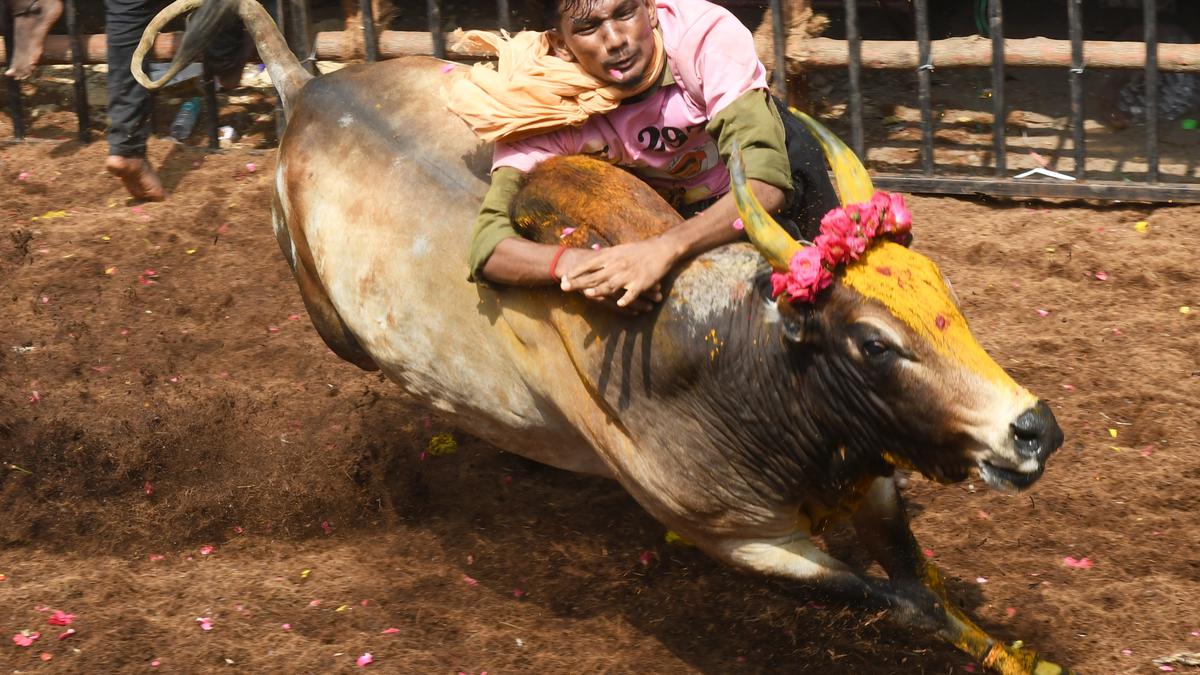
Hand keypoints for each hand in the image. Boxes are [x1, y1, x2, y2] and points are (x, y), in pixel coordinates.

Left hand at [559, 238, 673, 309]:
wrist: (662, 248)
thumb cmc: (639, 249)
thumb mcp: (619, 249)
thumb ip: (605, 255)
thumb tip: (592, 257)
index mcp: (612, 256)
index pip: (590, 263)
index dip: (576, 271)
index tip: (564, 277)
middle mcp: (618, 265)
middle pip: (596, 275)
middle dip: (579, 282)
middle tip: (564, 287)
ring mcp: (629, 274)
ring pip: (612, 284)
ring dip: (599, 290)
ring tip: (587, 294)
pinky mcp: (641, 282)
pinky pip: (632, 293)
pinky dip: (626, 298)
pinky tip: (620, 304)